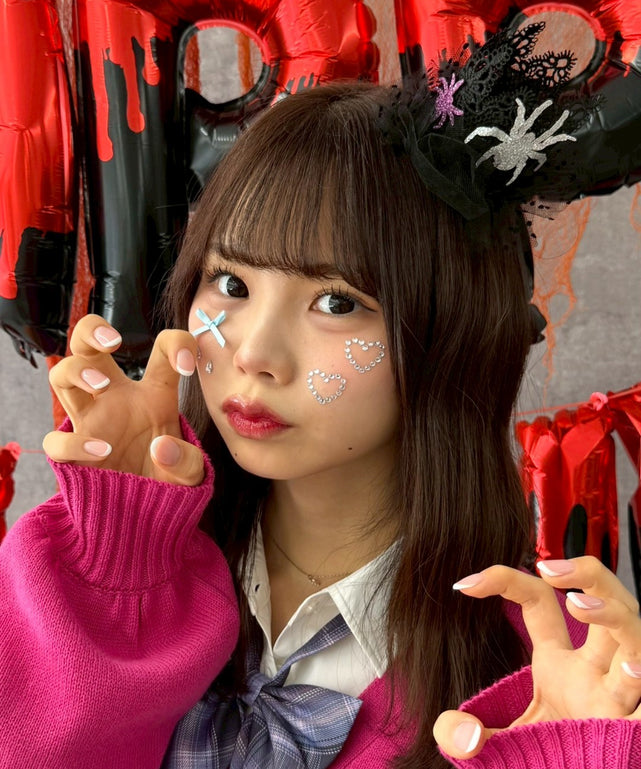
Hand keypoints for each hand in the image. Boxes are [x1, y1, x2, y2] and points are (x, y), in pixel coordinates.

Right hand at [43, 315, 203, 485]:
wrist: (147, 514)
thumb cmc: (169, 480)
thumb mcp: (191, 473)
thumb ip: (186, 461)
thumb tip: (160, 448)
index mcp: (154, 394)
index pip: (162, 350)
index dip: (177, 345)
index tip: (187, 366)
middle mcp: (117, 398)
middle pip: (88, 346)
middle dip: (92, 330)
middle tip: (114, 342)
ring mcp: (92, 421)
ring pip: (62, 375)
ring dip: (77, 370)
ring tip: (101, 384)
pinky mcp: (74, 453)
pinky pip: (56, 440)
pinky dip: (74, 442)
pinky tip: (102, 451)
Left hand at [433, 556, 640, 758]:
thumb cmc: (541, 765)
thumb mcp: (495, 746)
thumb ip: (460, 735)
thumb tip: (460, 731)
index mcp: (559, 664)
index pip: (539, 603)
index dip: (505, 581)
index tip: (463, 585)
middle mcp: (595, 671)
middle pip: (607, 602)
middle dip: (588, 574)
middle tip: (548, 569)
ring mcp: (618, 696)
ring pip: (635, 638)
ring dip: (612, 615)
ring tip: (577, 605)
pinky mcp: (633, 729)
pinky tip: (631, 668)